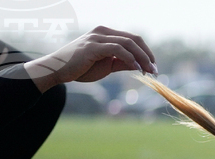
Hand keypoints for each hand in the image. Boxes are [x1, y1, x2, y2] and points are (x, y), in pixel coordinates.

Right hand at [24, 26, 156, 92]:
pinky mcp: (93, 46)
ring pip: (128, 43)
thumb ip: (122, 63)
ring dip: (142, 58)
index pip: (133, 39)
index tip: (154, 67)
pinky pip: (118, 49)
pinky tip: (137, 69)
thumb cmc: (81, 68)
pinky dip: (130, 59)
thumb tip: (140, 66)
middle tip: (156, 70)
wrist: (58, 70)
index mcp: (106, 34)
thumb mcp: (107, 66)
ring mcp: (97, 37)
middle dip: (148, 55)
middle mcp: (103, 32)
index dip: (146, 52)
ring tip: (149, 71)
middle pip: (134, 39)